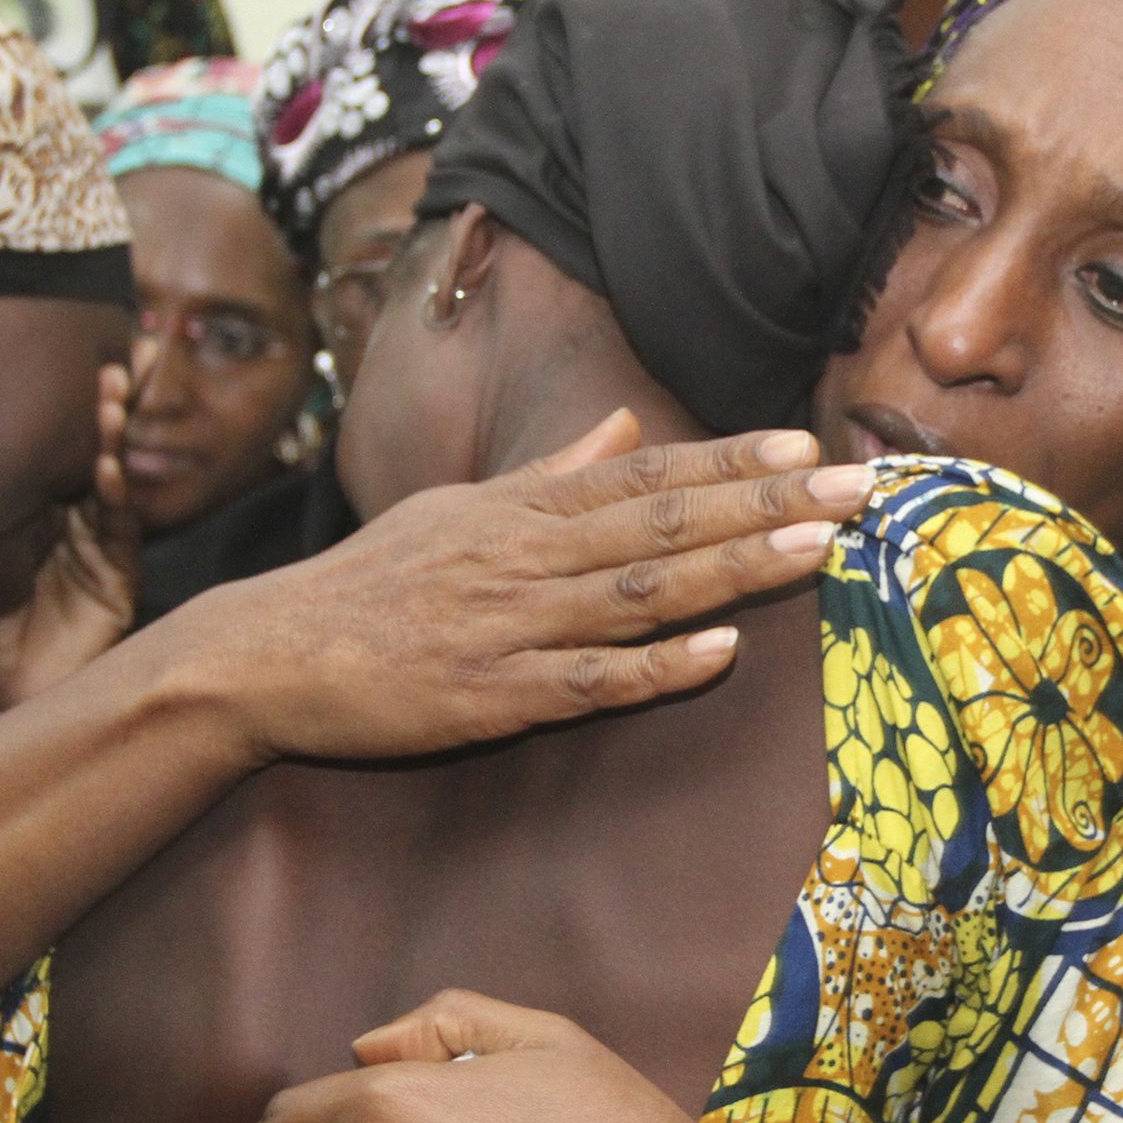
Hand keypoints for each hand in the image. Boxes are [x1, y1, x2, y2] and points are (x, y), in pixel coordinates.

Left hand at [0, 363, 140, 707]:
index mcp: (24, 526)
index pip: (42, 460)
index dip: (48, 419)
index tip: (42, 371)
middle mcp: (63, 536)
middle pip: (83, 462)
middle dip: (95, 415)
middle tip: (102, 370)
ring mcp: (92, 561)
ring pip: (109, 490)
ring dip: (112, 444)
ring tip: (108, 404)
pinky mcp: (114, 593)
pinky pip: (120, 537)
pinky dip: (116, 501)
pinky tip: (103, 468)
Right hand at [170, 410, 874, 764]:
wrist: (267, 654)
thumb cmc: (368, 584)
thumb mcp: (457, 508)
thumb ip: (550, 476)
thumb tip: (626, 425)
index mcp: (520, 509)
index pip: (645, 474)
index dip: (730, 459)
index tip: (807, 443)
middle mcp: (526, 557)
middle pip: (664, 522)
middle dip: (766, 501)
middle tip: (855, 487)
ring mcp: (514, 626)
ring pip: (642, 592)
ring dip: (734, 568)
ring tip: (815, 546)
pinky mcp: (495, 697)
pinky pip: (591, 682)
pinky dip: (658, 668)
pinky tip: (720, 654)